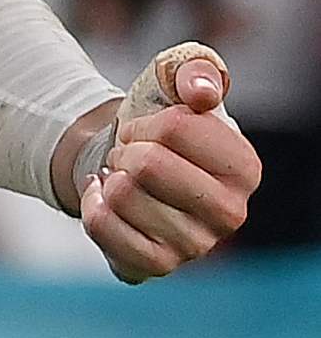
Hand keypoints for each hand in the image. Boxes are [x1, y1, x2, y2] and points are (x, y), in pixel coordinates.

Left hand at [69, 43, 257, 283]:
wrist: (130, 174)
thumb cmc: (161, 129)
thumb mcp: (180, 84)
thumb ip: (194, 71)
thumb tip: (201, 93)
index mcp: (247, 168)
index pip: (176, 128)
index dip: (144, 123)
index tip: (141, 130)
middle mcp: (231, 212)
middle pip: (148, 164)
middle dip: (124, 151)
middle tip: (126, 155)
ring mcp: (195, 246)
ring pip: (121, 195)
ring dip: (109, 178)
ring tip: (121, 177)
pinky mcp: (155, 267)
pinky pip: (101, 226)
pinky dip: (91, 203)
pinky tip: (102, 197)